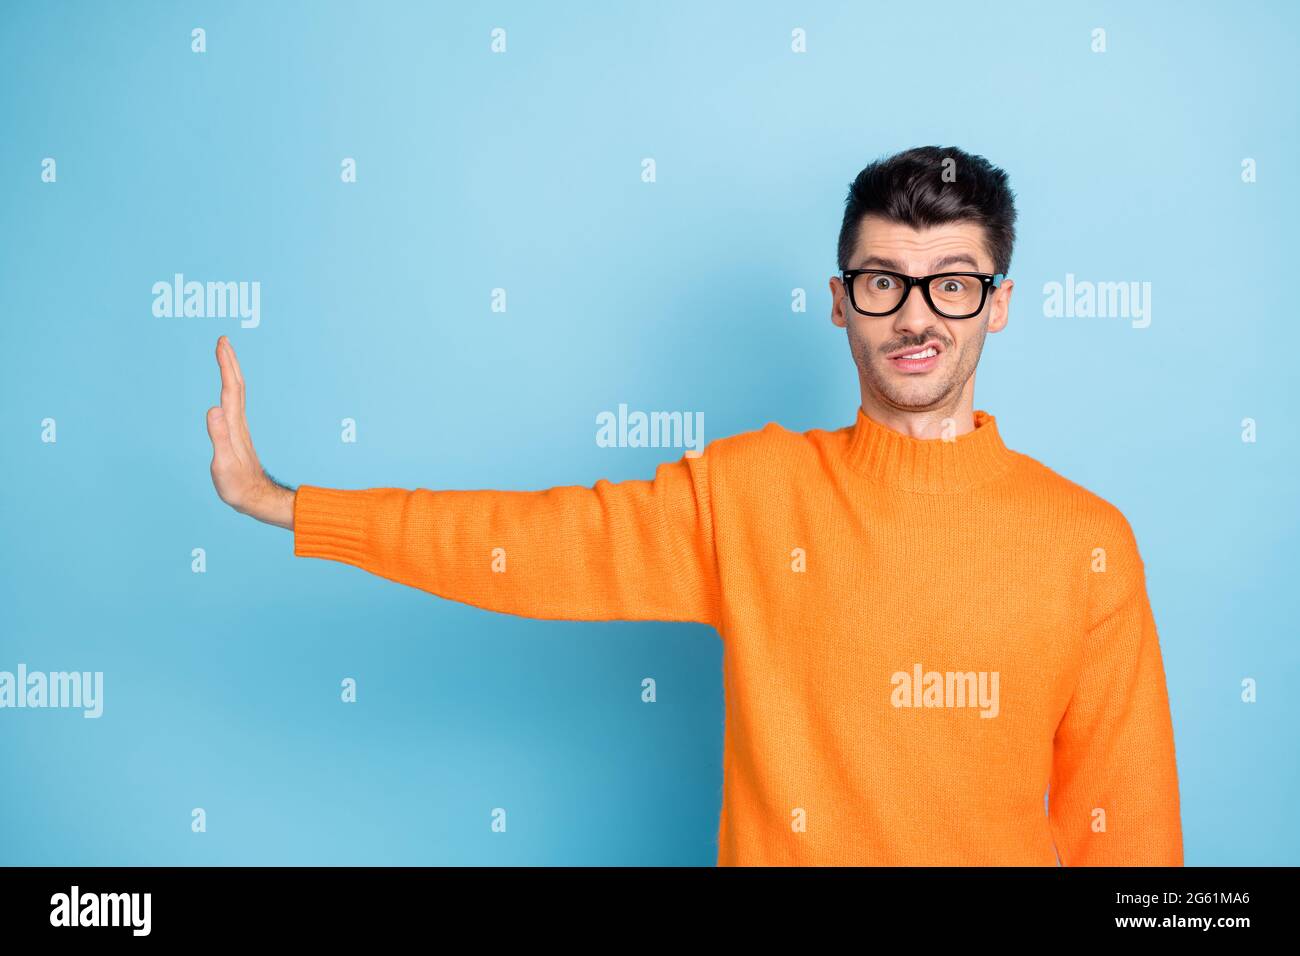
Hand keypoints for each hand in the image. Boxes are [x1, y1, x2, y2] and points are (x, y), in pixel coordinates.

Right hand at [206, 336, 293, 528]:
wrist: (256, 500)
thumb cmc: (238, 486)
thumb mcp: (224, 464)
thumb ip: (219, 437)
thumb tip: (213, 408)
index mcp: (234, 426)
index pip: (230, 389)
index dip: (226, 365)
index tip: (222, 343)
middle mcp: (238, 423)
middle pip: (236, 386)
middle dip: (230, 361)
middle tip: (223, 340)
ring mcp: (239, 429)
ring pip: (237, 394)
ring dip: (231, 372)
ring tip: (224, 356)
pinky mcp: (237, 436)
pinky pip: (234, 404)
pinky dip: (230, 389)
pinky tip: (227, 390)